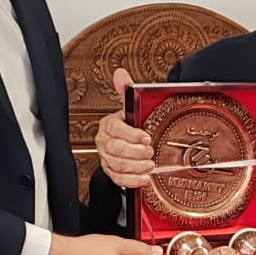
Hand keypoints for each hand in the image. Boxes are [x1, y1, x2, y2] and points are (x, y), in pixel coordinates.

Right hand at [95, 67, 154, 188]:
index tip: (147, 137)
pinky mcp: (111, 171)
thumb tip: (121, 74)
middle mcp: (105, 142)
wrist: (124, 141)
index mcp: (108, 125)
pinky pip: (118, 179)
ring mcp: (106, 158)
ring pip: (118, 165)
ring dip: (136, 167)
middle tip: (150, 152)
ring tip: (149, 164)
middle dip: (136, 153)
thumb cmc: (127, 124)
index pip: (116, 130)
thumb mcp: (129, 108)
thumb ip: (126, 91)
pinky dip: (132, 180)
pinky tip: (143, 178)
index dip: (132, 135)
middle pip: (116, 150)